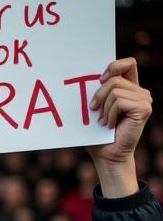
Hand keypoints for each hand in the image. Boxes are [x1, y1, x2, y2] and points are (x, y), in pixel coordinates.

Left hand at [87, 57, 151, 195]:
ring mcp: (144, 100)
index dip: (114, 66)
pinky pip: (120, 102)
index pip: (128, 63)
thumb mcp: (93, 111)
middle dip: (98, 96)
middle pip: (115, 79)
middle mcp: (140, 92)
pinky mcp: (144, 109)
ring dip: (104, 109)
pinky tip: (109, 125)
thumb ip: (94, 94)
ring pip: (115, 91)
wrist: (106, 157)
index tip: (99, 79)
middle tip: (94, 112)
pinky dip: (110, 114)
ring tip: (103, 122)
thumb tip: (75, 78)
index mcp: (130, 89)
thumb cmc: (97, 136)